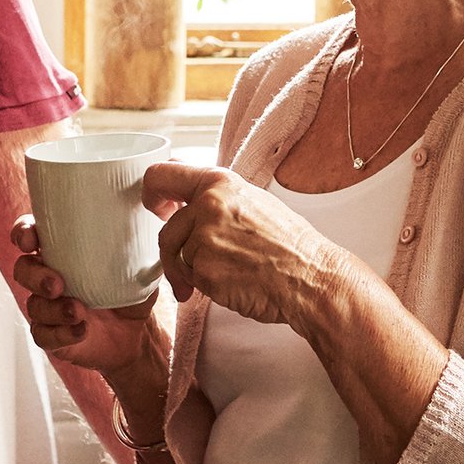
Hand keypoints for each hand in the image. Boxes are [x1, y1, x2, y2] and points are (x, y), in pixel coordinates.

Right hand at [9, 214, 169, 393]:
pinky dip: (61, 334)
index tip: (30, 239)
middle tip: (58, 284)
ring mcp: (47, 308)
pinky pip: (43, 335)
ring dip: (53, 309)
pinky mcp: (52, 336)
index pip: (30, 234)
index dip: (23, 233)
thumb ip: (139, 242)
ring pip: (33, 305)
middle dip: (35, 275)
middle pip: (23, 270)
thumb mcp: (139, 264)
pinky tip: (81, 330)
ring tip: (79, 312)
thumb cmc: (131, 290)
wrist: (137, 334)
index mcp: (61, 252)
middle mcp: (48, 277)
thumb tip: (156, 215)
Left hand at [143, 162, 342, 332]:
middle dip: (172, 253)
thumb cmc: (289, 245)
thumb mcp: (254, 201)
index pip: (161, 175)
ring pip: (180, 258)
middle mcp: (208, 205)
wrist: (311, 278)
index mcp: (219, 183)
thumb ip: (218, 197)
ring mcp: (204, 239)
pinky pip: (191, 280)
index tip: (157, 208)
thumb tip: (189, 198)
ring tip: (228, 276)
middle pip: (167, 230)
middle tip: (184, 267)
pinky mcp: (204, 270)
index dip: (152, 194)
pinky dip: (206, 287)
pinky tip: (234, 285)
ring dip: (194, 272)